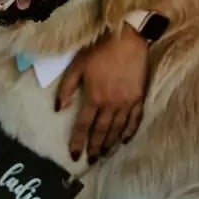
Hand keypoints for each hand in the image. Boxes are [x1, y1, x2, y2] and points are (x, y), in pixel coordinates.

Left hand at [57, 25, 148, 162]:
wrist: (128, 39)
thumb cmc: (100, 50)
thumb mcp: (77, 66)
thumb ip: (67, 88)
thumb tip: (59, 109)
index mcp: (94, 97)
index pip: (83, 125)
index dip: (78, 141)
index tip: (74, 155)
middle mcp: (111, 104)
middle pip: (101, 131)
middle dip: (94, 147)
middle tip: (91, 160)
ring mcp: (127, 103)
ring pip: (118, 129)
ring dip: (110, 143)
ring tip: (105, 154)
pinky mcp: (139, 98)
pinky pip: (135, 120)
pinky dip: (129, 132)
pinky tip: (125, 140)